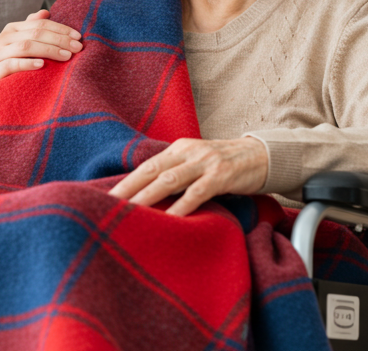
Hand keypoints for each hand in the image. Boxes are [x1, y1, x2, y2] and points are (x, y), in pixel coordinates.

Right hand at [0, 10, 82, 95]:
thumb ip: (30, 28)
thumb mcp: (16, 42)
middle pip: (36, 33)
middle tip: (77, 47)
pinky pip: (12, 64)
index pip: (40, 24)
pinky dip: (27, 63)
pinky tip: (41, 65)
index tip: (78, 37)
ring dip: (49, 50)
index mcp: (13, 29)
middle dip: (59, 39)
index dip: (61, 29)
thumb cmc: (3, 61)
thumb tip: (46, 12)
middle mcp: (5, 38)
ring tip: (66, 56)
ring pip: (26, 47)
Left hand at [108, 137, 268, 215]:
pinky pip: (197, 192)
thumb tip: (147, 197)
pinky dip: (182, 206)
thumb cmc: (225, 166)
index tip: (105, 198)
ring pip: (170, 180)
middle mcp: (188, 151)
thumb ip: (176, 174)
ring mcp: (205, 162)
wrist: (262, 156)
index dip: (125, 182)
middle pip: (151, 171)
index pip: (146, 167)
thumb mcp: (196, 163)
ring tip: (130, 213)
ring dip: (148, 198)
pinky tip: (170, 220)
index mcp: (178, 148)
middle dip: (128, 190)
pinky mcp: (221, 175)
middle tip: (108, 207)